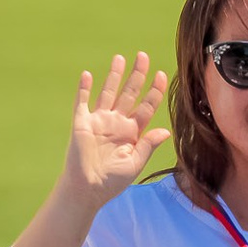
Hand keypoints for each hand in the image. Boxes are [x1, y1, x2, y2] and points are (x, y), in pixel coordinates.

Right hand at [62, 53, 171, 203]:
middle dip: (137, 75)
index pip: (146, 106)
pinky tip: (88, 75)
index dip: (154, 91)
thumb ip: (148, 145)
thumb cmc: (112, 181)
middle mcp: (117, 122)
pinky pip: (82, 102)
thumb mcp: (135, 163)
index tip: (161, 75)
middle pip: (129, 93)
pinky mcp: (81, 123)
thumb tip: (166, 130)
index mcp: (133, 131)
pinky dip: (84, 89)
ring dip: (114, 76)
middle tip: (143, 56)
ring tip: (120, 58)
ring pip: (108, 92)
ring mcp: (99, 120)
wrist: (87, 190)